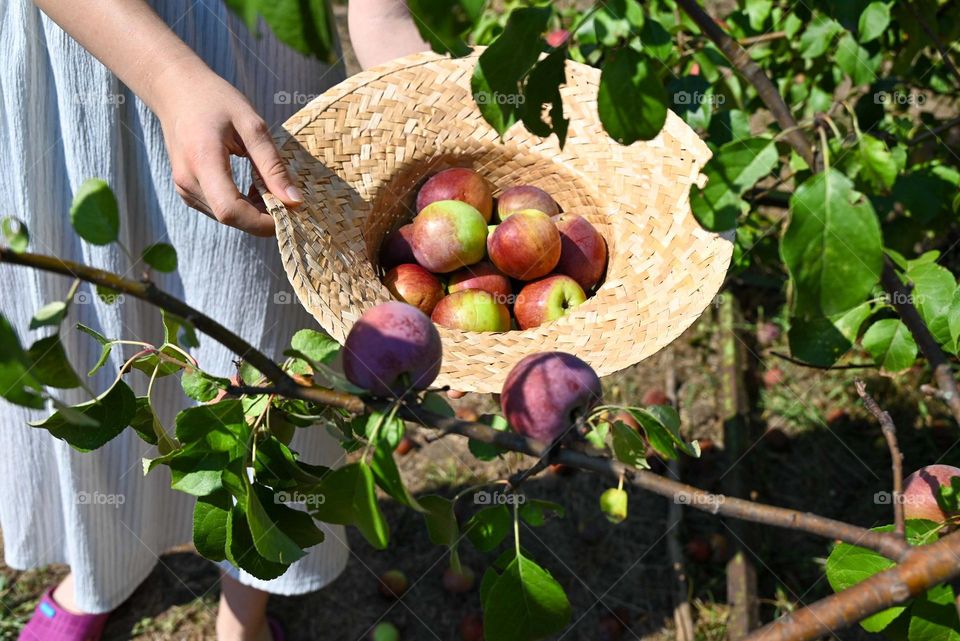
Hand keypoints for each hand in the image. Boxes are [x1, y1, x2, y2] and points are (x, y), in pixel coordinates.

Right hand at [153, 65, 302, 235]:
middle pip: (230, 217)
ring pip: (226, 217)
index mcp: (203, 161)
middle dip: (263, 217)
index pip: (231, 211)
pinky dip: (242, 205)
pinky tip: (254, 187)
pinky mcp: (186, 191)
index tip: (290, 213)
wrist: (175, 91)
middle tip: (287, 199)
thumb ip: (272, 165)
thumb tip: (294, 201)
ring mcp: (184, 188)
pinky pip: (219, 209)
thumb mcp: (252, 125)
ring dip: (254, 211)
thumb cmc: (215, 100)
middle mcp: (188, 181)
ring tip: (269, 186)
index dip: (262, 222)